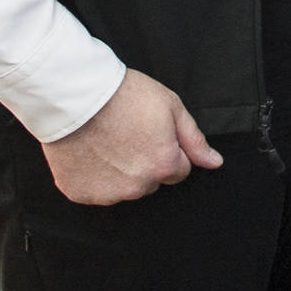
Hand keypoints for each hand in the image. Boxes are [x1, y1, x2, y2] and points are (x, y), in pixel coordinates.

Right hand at [39, 68, 222, 204]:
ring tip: (108, 141)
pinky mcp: (81, 194)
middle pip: (152, 181)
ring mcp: (107, 194)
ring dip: (121, 172)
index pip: (179, 170)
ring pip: (125, 188)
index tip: (153, 134)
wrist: (75, 96)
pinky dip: (96, 177)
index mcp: (163, 166)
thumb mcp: (171, 107)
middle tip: (129, 135)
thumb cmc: (125, 96)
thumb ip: (194, 140)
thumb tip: (215, 163)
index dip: (169, 150)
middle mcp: (137, 187)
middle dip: (146, 163)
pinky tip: (91, 152)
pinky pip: (97, 191)